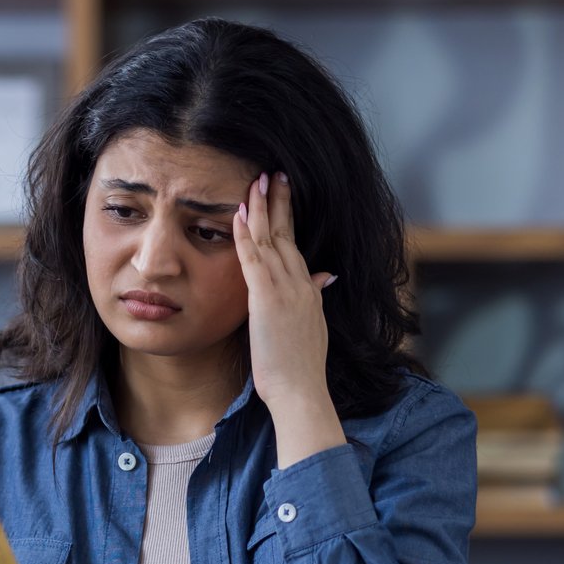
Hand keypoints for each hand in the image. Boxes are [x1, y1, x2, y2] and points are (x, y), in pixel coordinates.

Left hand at [232, 169, 334, 413]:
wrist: (301, 391)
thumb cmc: (300, 368)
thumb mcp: (312, 327)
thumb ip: (314, 298)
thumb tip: (324, 276)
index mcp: (308, 290)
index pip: (294, 245)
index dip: (287, 217)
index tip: (282, 193)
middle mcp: (300, 283)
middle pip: (286, 233)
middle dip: (279, 201)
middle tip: (272, 172)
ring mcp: (286, 290)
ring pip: (271, 239)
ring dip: (262, 208)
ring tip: (256, 180)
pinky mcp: (268, 300)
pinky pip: (254, 260)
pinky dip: (246, 235)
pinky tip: (239, 214)